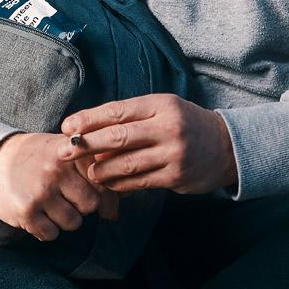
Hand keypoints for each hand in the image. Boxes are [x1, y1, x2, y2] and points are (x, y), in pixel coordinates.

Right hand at [0, 132, 117, 240]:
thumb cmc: (35, 157)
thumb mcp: (62, 151)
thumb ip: (90, 170)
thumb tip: (113, 211)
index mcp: (69, 152)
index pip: (101, 181)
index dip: (98, 189)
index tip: (85, 188)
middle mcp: (56, 170)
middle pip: (91, 205)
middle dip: (81, 207)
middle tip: (67, 199)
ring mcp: (41, 191)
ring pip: (73, 223)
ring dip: (64, 220)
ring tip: (50, 205)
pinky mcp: (26, 211)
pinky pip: (51, 234)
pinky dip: (46, 230)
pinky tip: (38, 215)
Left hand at [59, 94, 237, 194]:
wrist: (225, 146)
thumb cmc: (184, 124)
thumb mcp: (162, 110)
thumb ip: (131, 120)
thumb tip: (92, 135)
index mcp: (161, 105)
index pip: (118, 110)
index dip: (89, 119)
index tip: (67, 126)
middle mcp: (168, 127)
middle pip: (119, 136)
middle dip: (87, 144)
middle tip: (63, 151)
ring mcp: (173, 153)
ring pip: (127, 164)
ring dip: (101, 169)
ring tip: (89, 172)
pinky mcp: (176, 176)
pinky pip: (139, 182)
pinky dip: (120, 184)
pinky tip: (108, 184)